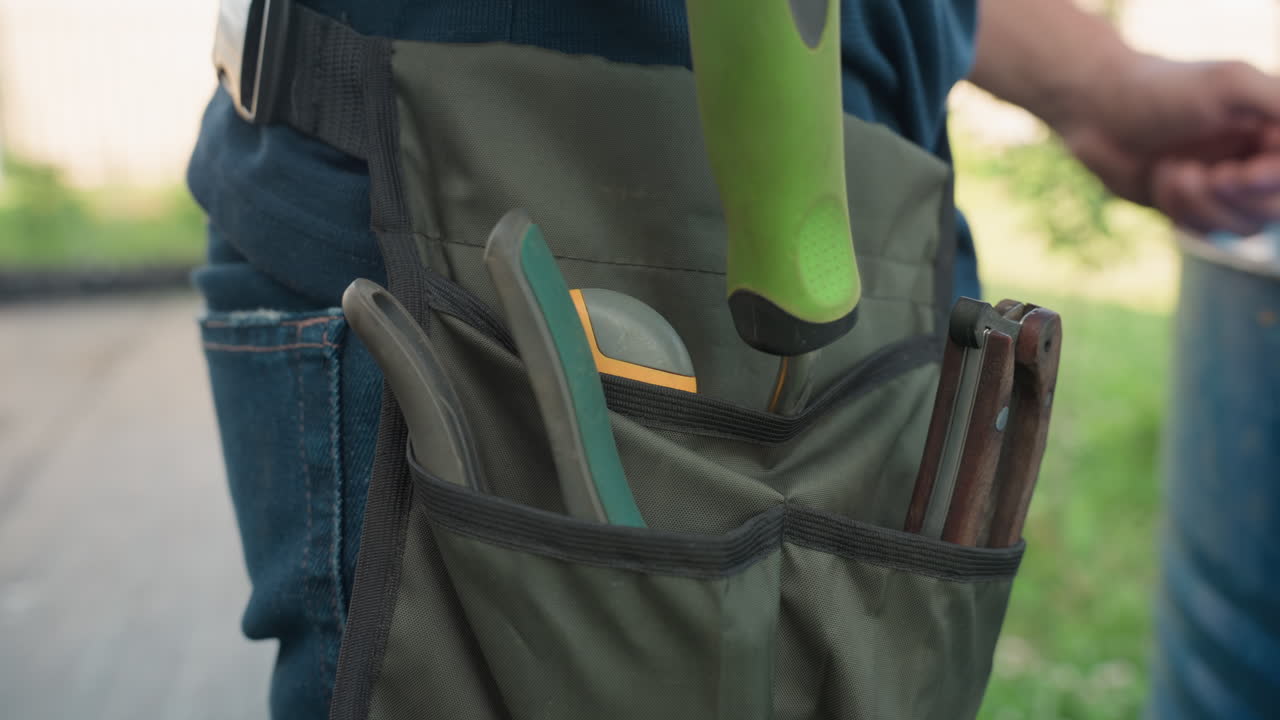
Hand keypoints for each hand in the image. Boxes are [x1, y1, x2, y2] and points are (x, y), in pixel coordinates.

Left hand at [1059, 56, 1279, 234]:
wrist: (1098, 110)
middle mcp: (1260, 159)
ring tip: (1171, 168)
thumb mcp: (1231, 83)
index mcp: (1275, 128)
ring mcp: (1227, 188)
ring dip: (1201, 204)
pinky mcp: (1194, 209)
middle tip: (1209, 174)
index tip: (1240, 173)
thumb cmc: (1164, 90)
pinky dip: (1180, 211)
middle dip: (1237, 197)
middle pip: (1275, 208)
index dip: (1271, 180)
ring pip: (1242, 228)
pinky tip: (1160, 178)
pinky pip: (1204, 233)